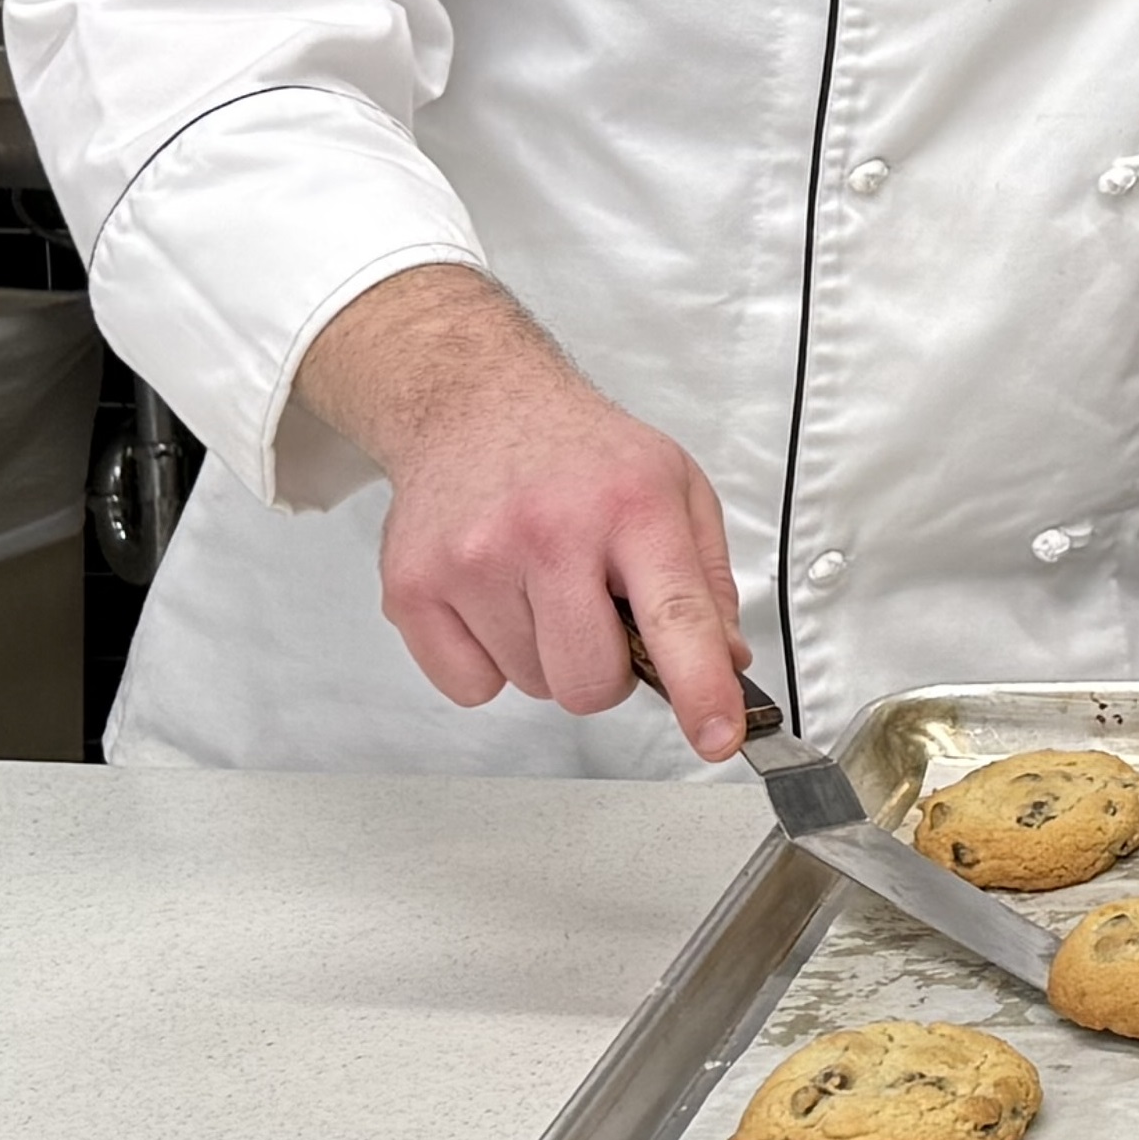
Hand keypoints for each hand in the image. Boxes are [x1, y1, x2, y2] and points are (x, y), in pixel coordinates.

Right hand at [296, 264, 750, 758]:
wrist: (475, 402)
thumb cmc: (582, 453)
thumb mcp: (677, 490)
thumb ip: (708, 581)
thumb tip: (724, 663)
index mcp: (632, 508)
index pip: (676, 618)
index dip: (702, 688)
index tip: (717, 737)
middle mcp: (549, 533)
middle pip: (590, 682)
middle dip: (607, 672)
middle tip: (599, 615)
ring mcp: (474, 562)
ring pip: (532, 685)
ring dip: (547, 655)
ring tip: (543, 587)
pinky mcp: (413, 586)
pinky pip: (469, 687)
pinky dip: (489, 662)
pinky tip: (497, 600)